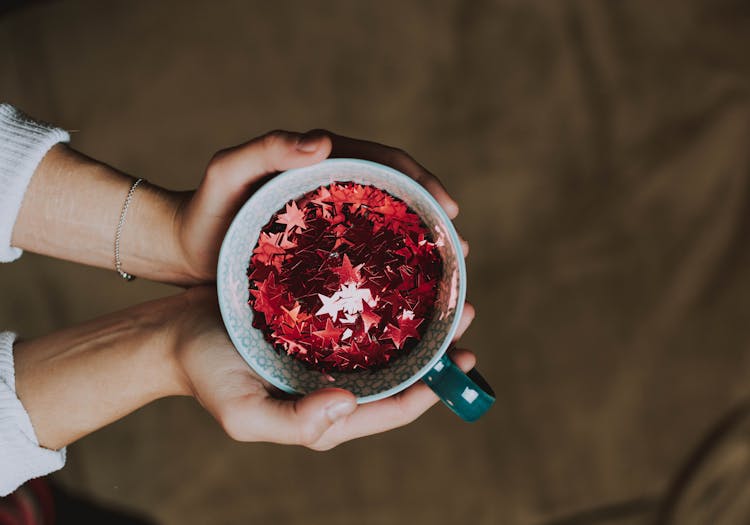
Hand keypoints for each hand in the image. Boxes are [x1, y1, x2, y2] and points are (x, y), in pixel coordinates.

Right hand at [173, 287, 475, 449]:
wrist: (171, 334)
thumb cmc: (205, 374)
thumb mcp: (242, 412)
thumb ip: (295, 423)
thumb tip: (349, 406)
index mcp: (325, 411)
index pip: (392, 408)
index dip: (433, 388)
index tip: (466, 358)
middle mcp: (334, 381)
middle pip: (399, 370)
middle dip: (437, 347)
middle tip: (465, 312)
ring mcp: (325, 349)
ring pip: (385, 338)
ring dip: (417, 318)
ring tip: (444, 288)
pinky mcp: (314, 320)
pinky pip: (359, 312)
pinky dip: (383, 296)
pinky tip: (398, 271)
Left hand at [176, 130, 466, 283]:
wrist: (181, 250)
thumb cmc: (204, 211)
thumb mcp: (228, 172)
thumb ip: (267, 149)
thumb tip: (325, 142)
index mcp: (322, 167)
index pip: (385, 164)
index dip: (423, 183)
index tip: (450, 210)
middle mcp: (332, 192)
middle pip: (396, 199)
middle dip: (433, 219)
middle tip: (459, 251)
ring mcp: (329, 225)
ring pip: (386, 231)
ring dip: (419, 248)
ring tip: (446, 276)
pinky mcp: (321, 254)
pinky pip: (365, 258)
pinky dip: (390, 271)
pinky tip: (406, 295)